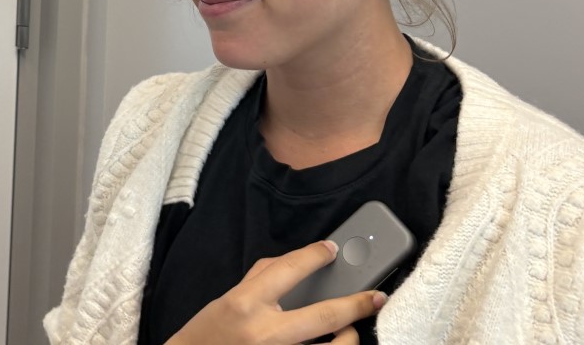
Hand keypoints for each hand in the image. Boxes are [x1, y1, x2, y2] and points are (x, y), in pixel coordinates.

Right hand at [166, 240, 386, 344]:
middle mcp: (264, 333)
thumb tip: (295, 262)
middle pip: (326, 317)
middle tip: (376, 296)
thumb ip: (260, 278)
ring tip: (351, 331)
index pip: (288, 270)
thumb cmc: (207, 334)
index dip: (314, 255)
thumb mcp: (228, 299)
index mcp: (245, 304)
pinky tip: (335, 344)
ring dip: (350, 338)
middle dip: (357, 304)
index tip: (331, 249)